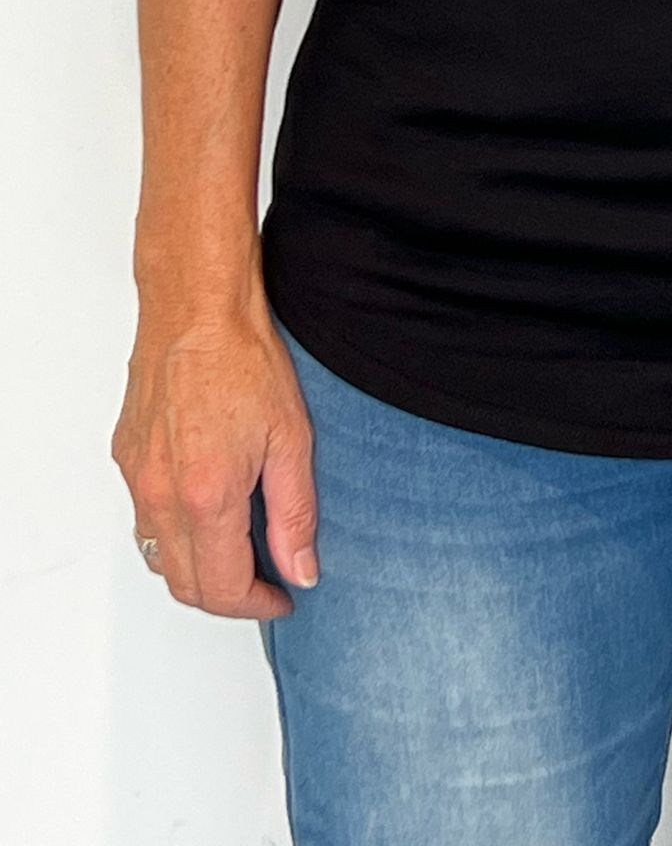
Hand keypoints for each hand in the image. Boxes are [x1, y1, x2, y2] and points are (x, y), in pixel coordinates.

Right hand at [111, 290, 318, 618]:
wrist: (197, 309)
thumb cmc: (244, 359)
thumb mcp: (291, 438)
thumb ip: (295, 514)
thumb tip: (302, 569)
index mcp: (206, 496)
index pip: (223, 587)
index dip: (257, 604)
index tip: (283, 596)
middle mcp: (160, 495)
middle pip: (184, 584)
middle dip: (227, 597)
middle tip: (265, 583)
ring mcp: (137, 478)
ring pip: (158, 557)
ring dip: (196, 570)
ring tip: (239, 553)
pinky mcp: (126, 458)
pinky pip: (144, 519)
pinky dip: (173, 534)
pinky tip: (206, 512)